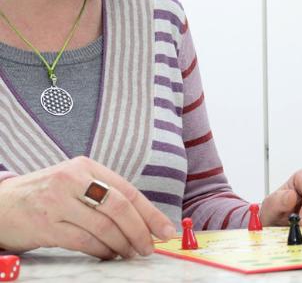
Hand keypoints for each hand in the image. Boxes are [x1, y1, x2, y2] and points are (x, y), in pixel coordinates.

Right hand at [0, 156, 175, 258]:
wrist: (1, 204)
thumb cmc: (46, 195)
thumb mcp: (75, 183)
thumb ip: (105, 195)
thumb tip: (143, 220)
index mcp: (86, 166)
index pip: (128, 190)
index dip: (150, 213)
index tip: (165, 229)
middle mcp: (73, 180)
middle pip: (120, 207)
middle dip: (140, 231)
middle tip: (149, 247)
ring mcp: (58, 202)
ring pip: (104, 227)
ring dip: (122, 244)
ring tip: (130, 253)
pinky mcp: (46, 224)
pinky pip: (84, 241)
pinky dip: (102, 251)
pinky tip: (109, 255)